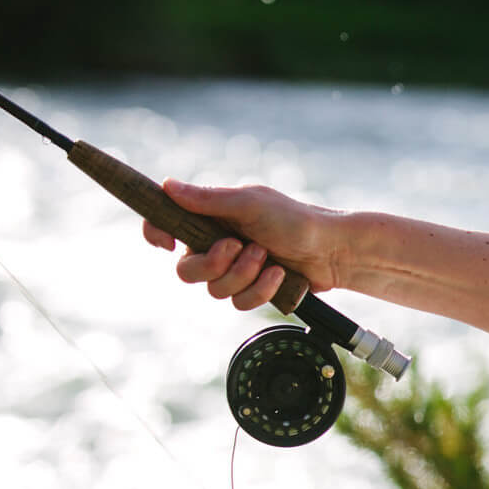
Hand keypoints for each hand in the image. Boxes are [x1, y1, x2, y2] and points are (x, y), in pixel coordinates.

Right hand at [141, 180, 348, 310]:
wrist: (332, 250)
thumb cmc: (294, 219)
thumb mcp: (250, 203)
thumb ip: (208, 199)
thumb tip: (167, 185)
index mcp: (210, 218)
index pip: (167, 225)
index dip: (157, 234)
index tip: (168, 243)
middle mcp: (217, 244)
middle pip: (186, 271)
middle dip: (214, 264)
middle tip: (239, 246)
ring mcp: (235, 270)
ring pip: (214, 290)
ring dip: (243, 274)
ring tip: (267, 257)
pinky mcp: (253, 290)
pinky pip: (239, 303)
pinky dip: (260, 289)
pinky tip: (278, 273)